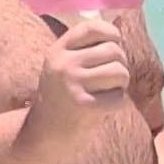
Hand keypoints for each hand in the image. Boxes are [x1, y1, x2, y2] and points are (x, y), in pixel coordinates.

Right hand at [23, 17, 127, 160]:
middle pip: (114, 51)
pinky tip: (103, 108)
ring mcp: (71, 84)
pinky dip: (117, 104)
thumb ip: (86, 49)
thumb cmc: (62, 98)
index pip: (92, 28)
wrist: (42, 135)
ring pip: (120, 72)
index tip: (114, 47)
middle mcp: (63, 63)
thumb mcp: (64, 67)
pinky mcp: (83, 105)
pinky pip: (118, 97)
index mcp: (58, 50)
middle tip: (110, 80)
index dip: (111, 34)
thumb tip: (119, 27)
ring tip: (108, 92)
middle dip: (120, 65)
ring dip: (121, 85)